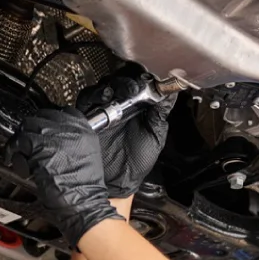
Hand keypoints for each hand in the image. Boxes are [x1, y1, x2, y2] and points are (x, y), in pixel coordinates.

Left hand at [9, 107, 119, 247]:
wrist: (83, 202)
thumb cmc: (84, 187)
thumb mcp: (87, 155)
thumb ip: (71, 141)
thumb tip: (52, 137)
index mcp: (84, 128)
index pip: (62, 112)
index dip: (48, 122)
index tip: (42, 130)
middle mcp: (70, 128)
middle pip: (41, 117)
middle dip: (30, 131)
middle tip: (26, 144)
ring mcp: (55, 136)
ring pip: (27, 128)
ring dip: (20, 142)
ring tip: (20, 154)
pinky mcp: (40, 147)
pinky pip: (19, 144)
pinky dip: (14, 154)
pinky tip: (19, 163)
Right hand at [78, 78, 175, 197]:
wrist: (120, 181)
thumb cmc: (138, 161)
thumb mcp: (155, 136)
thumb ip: (160, 114)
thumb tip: (170, 93)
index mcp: (138, 107)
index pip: (140, 83)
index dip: (145, 78)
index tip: (152, 78)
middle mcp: (120, 105)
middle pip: (121, 80)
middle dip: (129, 80)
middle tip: (138, 87)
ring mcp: (104, 109)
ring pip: (105, 85)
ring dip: (115, 85)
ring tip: (126, 92)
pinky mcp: (88, 115)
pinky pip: (88, 98)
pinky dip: (96, 94)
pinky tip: (106, 96)